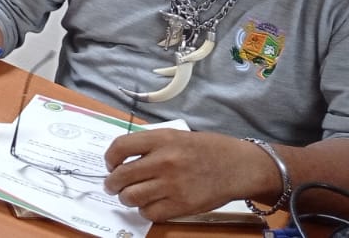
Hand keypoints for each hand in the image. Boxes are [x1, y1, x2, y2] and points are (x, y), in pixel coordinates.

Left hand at [103, 130, 275, 221]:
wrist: (238, 166)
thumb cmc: (207, 149)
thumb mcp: (176, 136)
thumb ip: (150, 145)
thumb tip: (122, 159)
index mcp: (161, 139)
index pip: (120, 147)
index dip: (109, 158)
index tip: (111, 164)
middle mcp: (164, 161)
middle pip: (121, 176)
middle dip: (112, 183)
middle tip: (113, 185)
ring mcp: (173, 185)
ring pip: (131, 197)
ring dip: (126, 198)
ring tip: (129, 196)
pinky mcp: (182, 205)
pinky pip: (150, 213)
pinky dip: (144, 211)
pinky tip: (149, 205)